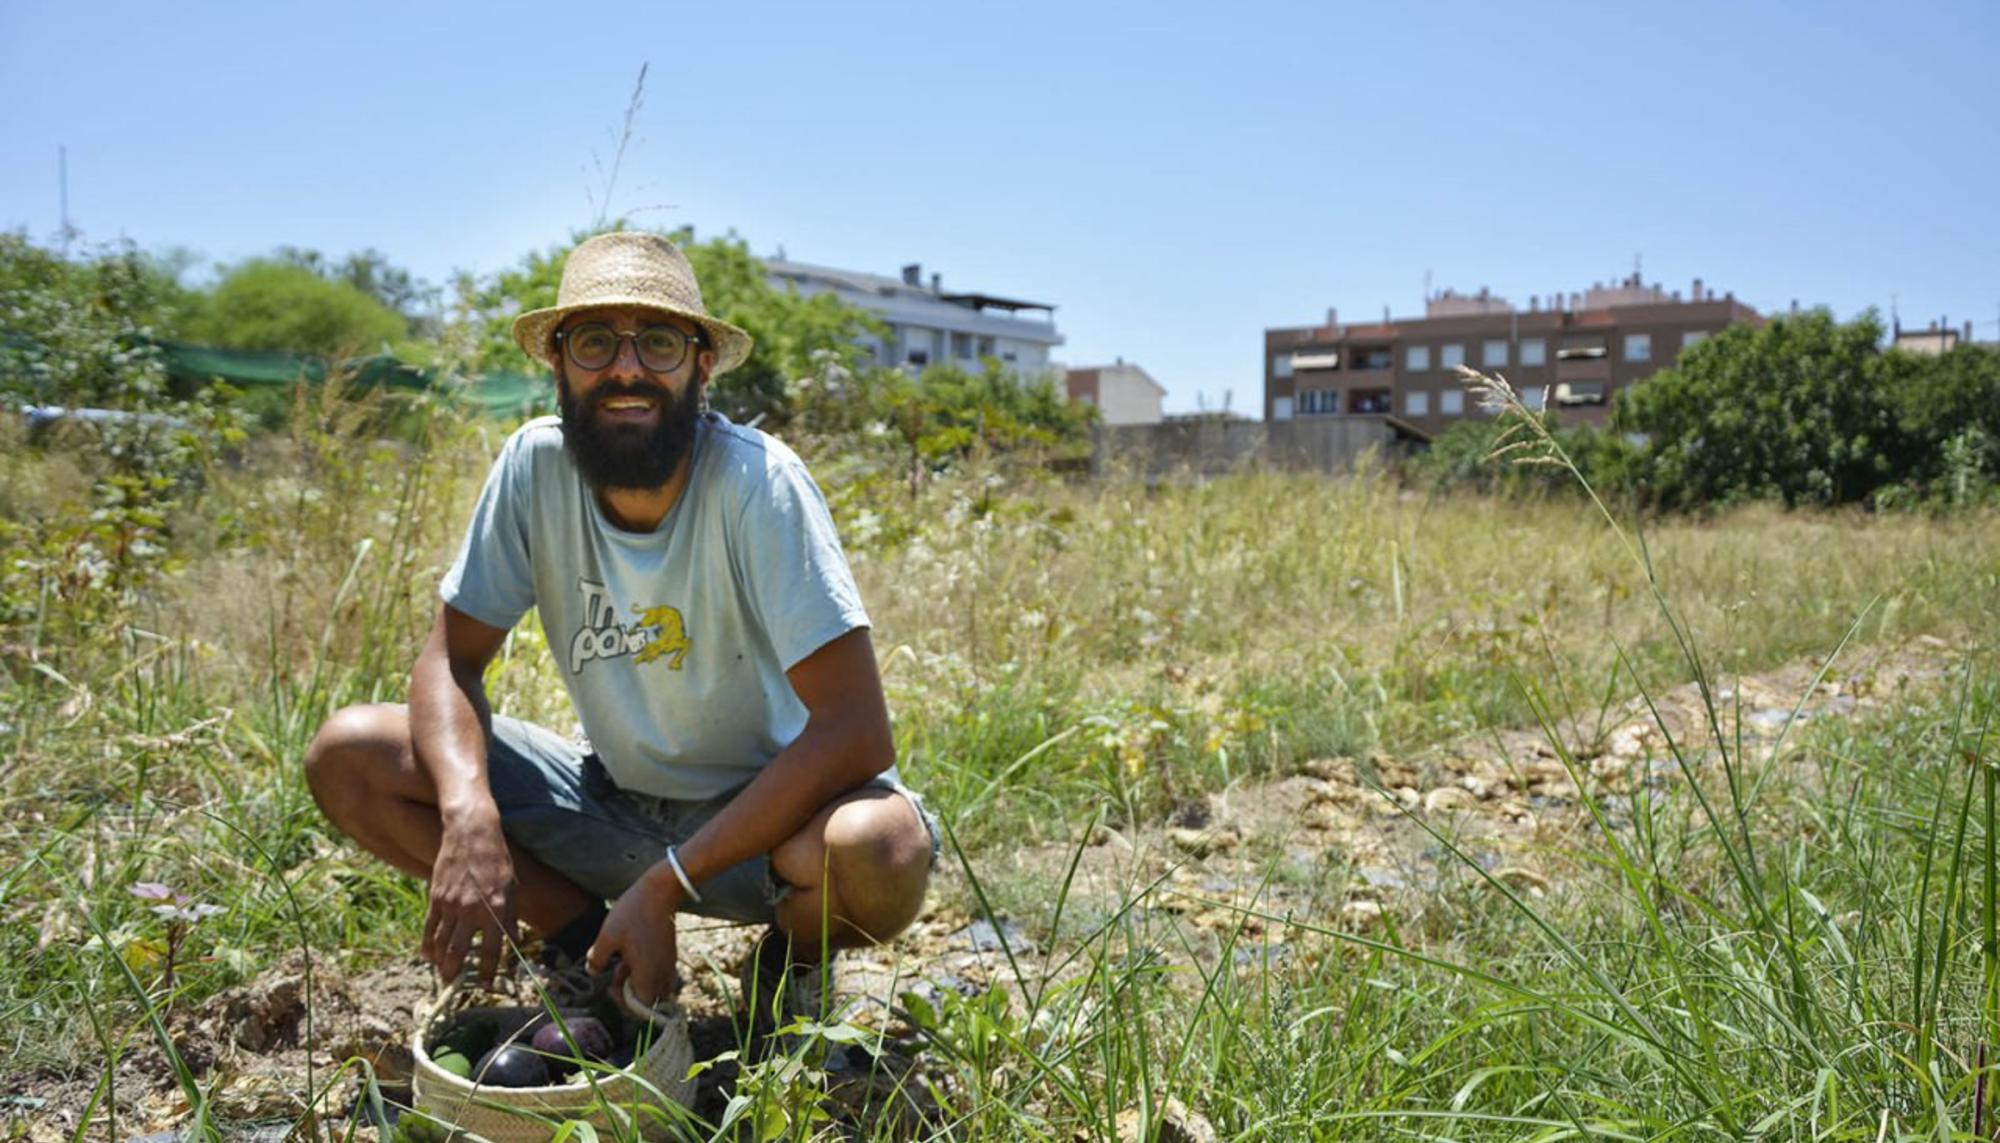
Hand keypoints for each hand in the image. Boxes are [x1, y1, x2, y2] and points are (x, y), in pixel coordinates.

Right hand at [422, 810, 517, 986]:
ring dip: (440, 962)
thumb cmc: (497, 859)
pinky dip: (427, 945)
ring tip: (442, 974)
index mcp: (496, 909)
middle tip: (455, 985)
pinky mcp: (436, 897)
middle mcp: (472, 910)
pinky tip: (428, 956)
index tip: (488, 985)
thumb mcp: (512, 887)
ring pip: (441, 943)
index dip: (491, 970)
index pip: (494, 949)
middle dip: (456, 973)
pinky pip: (429, 928)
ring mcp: (451, 904)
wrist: (472, 834)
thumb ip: (511, 917)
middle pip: (460, 951)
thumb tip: (515, 942)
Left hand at [588, 865, 682, 1010]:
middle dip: (630, 994)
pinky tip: (634, 954)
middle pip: (649, 1000)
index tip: (610, 987)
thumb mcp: (607, 936)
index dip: (623, 1003)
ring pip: (655, 987)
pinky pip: (660, 975)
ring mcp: (669, 963)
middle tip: (615, 975)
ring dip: (638, 982)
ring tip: (623, 964)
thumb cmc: (633, 913)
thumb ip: (597, 959)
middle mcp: (662, 972)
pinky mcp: (670, 954)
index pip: (640, 1007)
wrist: (660, 891)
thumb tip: (592, 972)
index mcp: (646, 973)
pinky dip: (646, 972)